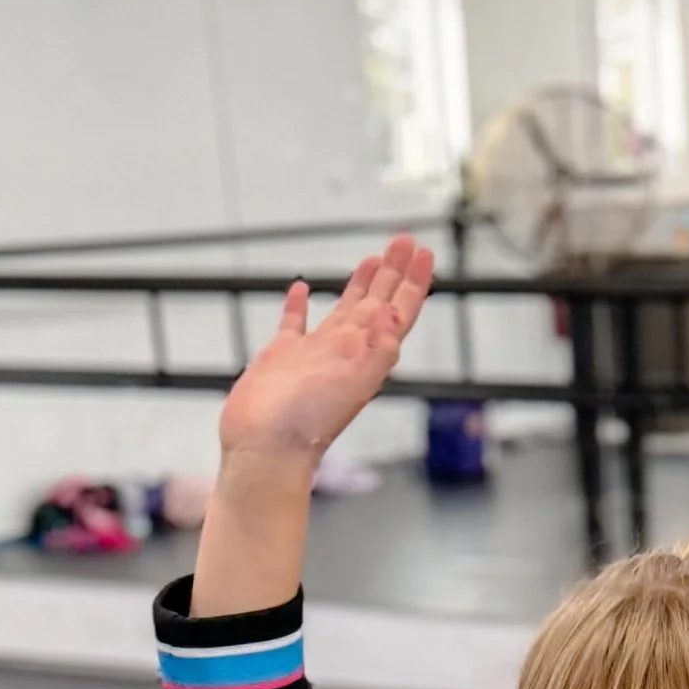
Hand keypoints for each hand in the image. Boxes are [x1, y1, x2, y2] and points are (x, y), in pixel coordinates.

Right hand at [217, 234, 432, 465]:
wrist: (265, 449)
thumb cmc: (308, 425)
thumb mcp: (352, 384)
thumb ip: (377, 349)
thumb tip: (397, 314)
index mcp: (366, 354)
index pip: (398, 311)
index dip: (413, 282)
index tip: (424, 251)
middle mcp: (345, 351)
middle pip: (377, 302)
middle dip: (393, 272)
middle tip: (404, 240)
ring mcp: (314, 354)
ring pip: (343, 308)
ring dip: (360, 284)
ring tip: (373, 258)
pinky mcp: (282, 357)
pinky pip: (294, 323)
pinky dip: (298, 305)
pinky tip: (302, 288)